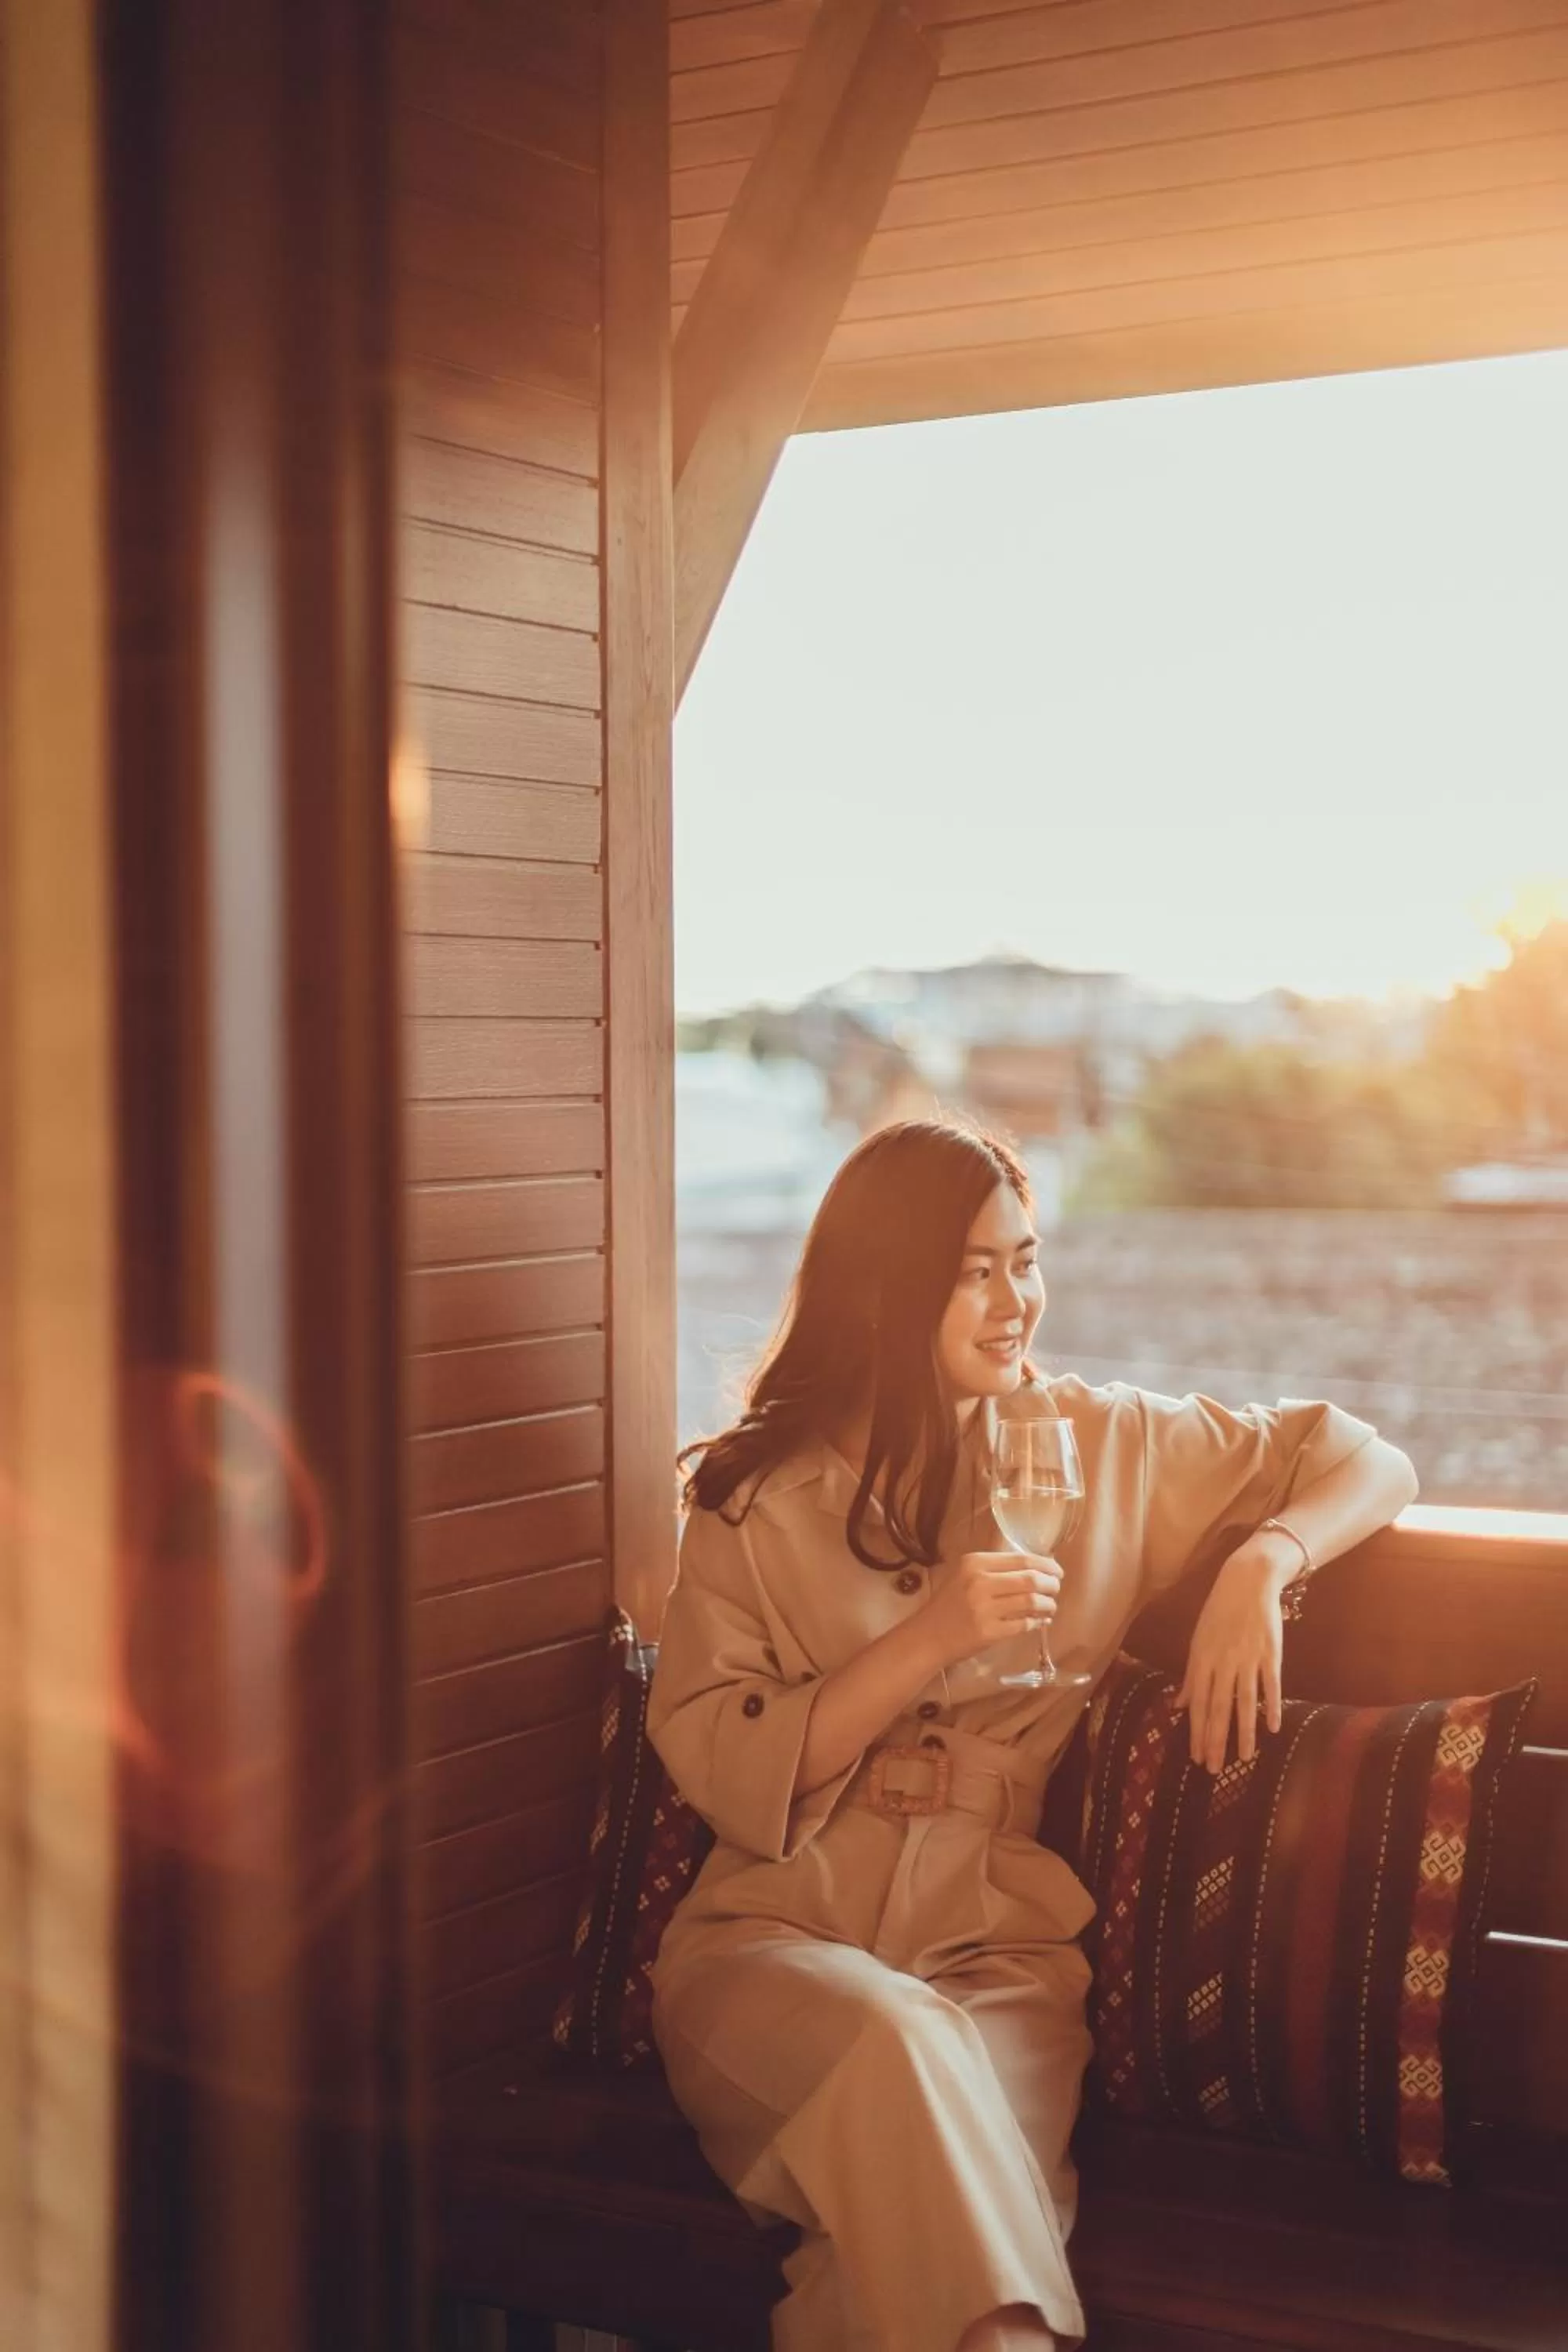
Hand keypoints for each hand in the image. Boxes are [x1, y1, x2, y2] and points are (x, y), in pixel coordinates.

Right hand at [920, 1550, 1059, 1672]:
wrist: (927, 1636)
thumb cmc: (948, 1604)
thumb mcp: (964, 1575)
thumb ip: (994, 1569)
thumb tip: (1036, 1567)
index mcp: (975, 1563)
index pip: (1021, 1559)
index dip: (1046, 1565)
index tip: (1057, 1571)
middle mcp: (980, 1582)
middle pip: (1030, 1579)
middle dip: (1051, 1584)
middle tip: (1056, 1589)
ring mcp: (985, 1608)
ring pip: (1031, 1602)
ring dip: (1048, 1604)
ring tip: (1051, 1606)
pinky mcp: (989, 1632)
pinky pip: (1024, 1625)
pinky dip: (1037, 1622)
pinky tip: (1041, 1622)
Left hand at [1174, 1545, 1283, 1774]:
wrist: (1248, 1581)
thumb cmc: (1219, 1612)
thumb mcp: (1198, 1640)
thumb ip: (1191, 1675)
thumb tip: (1179, 1704)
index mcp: (1201, 1659)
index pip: (1197, 1703)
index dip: (1197, 1731)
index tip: (1197, 1757)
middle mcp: (1222, 1662)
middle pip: (1217, 1707)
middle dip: (1215, 1740)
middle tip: (1214, 1768)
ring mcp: (1247, 1658)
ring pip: (1244, 1702)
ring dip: (1244, 1732)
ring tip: (1244, 1758)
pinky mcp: (1270, 1653)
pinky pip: (1270, 1685)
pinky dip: (1272, 1706)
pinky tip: (1273, 1728)